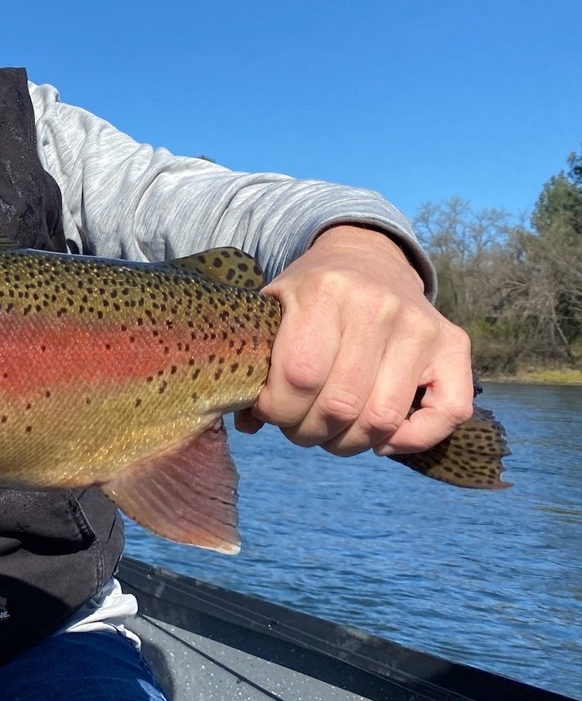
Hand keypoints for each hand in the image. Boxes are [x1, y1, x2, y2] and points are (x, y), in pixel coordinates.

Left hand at [234, 225, 473, 456]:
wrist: (365, 257)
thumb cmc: (309, 295)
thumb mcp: (272, 310)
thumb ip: (254, 364)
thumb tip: (246, 425)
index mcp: (325, 291)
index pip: (299, 376)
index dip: (277, 410)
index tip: (270, 411)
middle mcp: (378, 305)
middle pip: (339, 405)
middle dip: (308, 432)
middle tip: (298, 427)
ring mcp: (421, 325)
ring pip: (382, 418)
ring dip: (349, 443)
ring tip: (331, 433)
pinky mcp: (454, 343)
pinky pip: (449, 412)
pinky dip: (411, 440)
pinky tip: (381, 440)